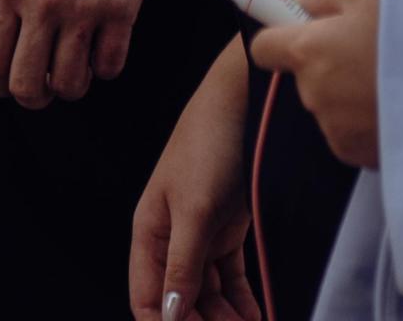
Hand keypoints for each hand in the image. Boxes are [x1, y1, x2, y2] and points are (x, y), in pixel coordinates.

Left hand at [0, 0, 172, 106]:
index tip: (8, 84)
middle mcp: (43, 3)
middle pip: (28, 86)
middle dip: (33, 95)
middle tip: (43, 85)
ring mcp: (85, 8)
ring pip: (71, 84)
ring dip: (72, 84)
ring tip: (76, 67)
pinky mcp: (124, 7)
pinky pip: (111, 65)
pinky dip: (106, 67)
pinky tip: (104, 48)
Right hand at [130, 43, 260, 320]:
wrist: (243, 102)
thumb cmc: (208, 144)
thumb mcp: (194, 209)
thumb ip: (182, 265)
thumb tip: (170, 314)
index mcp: (149, 233)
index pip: (147, 299)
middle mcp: (171, 239)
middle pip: (180, 301)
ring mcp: (200, 234)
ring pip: (208, 294)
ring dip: (226, 319)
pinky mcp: (226, 229)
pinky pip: (230, 278)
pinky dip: (242, 301)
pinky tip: (256, 316)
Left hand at [248, 0, 380, 168]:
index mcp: (309, 53)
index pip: (265, 47)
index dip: (279, 32)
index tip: (299, 24)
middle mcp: (316, 98)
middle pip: (305, 75)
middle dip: (327, 60)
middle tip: (368, 45)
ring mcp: (340, 133)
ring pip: (331, 104)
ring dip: (349, 92)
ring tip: (392, 76)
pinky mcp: (365, 160)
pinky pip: (354, 131)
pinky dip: (368, 118)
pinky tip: (400, 104)